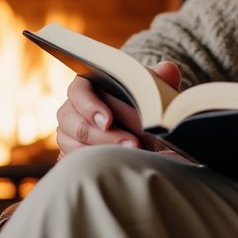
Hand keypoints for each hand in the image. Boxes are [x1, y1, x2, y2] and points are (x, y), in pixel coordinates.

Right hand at [55, 62, 181, 156]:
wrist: (137, 127)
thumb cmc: (138, 103)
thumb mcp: (148, 90)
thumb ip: (158, 79)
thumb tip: (169, 69)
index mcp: (85, 86)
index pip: (78, 92)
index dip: (91, 107)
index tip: (109, 121)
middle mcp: (71, 109)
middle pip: (76, 124)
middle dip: (105, 137)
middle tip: (133, 144)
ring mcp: (68, 133)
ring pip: (74, 146)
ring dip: (102, 153)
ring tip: (131, 155)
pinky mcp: (71, 154)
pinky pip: (75, 162)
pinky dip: (95, 165)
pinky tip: (115, 168)